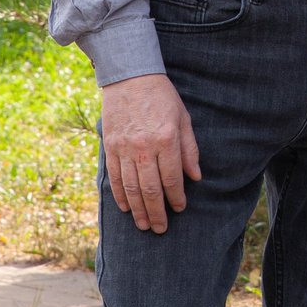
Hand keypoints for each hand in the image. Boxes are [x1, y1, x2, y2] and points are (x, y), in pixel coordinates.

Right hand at [100, 73, 200, 232]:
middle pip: (150, 189)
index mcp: (166, 139)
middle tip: (161, 229)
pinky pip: (115, 177)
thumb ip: (189, 149)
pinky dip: (120, 195)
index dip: (176, 197)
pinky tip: (126, 208)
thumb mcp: (183, 118)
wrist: (130, 77)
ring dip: (138, 210)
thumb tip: (196, 177)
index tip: (179, 209)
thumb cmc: (162, 96)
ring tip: (144, 225)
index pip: (172, 178)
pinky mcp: (110, 147)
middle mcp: (144, 147)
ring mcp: (124, 148)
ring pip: (131, 188)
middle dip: (157, 212)